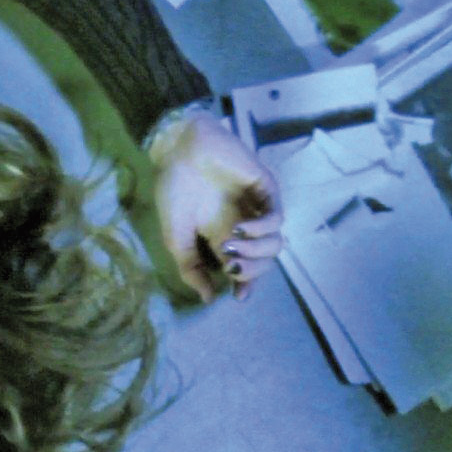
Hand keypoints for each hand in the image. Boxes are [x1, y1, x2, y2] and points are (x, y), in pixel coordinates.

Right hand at [149, 111, 282, 302]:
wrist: (178, 152)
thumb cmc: (174, 190)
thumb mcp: (177, 240)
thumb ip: (191, 269)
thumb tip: (208, 298)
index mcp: (224, 238)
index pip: (246, 268)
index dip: (246, 284)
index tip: (238, 296)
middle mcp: (244, 226)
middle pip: (265, 260)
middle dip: (251, 271)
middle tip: (230, 266)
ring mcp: (256, 208)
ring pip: (276, 244)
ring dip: (256, 253)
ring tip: (232, 245)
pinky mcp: (266, 188)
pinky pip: (277, 219)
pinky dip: (262, 229)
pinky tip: (241, 228)